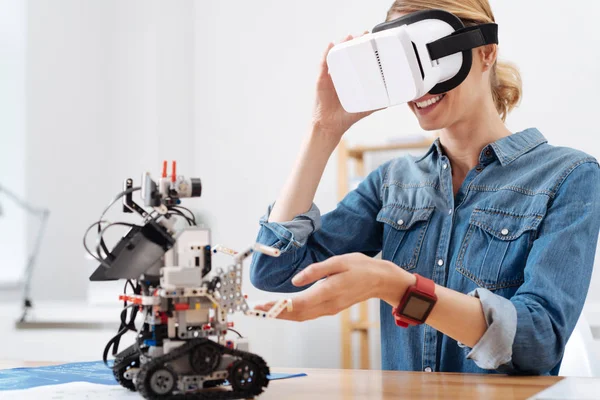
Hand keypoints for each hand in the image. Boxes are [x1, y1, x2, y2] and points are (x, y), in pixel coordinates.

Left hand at [255, 253, 409, 320]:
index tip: (262, 306)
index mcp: (328, 292)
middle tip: (256, 310)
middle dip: (275, 313)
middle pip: (296, 314)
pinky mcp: (331, 308)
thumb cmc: (360, 267)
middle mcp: (328, 305)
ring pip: (302, 316)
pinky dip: (294, 313)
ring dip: (283, 315)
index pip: (297, 304)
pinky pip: (308, 314)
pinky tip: (284, 309)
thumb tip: (295, 282)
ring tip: (266, 311)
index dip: (277, 307)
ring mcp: (330, 309)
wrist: (380, 280)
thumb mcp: (338, 261)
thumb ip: (315, 271)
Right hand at [312, 33, 379, 139]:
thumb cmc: (346, 116)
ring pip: (335, 54)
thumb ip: (378, 102)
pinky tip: (331, 45)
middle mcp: (340, 74)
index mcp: (350, 77)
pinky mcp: (321, 80)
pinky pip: (323, 63)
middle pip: (346, 52)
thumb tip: (393, 99)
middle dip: (354, 41)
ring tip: (349, 36)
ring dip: (341, 43)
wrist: (331, 126)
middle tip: (363, 34)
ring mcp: (330, 75)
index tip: (371, 38)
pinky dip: (327, 53)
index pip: (357, 58)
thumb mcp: (366, 107)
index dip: (363, 47)